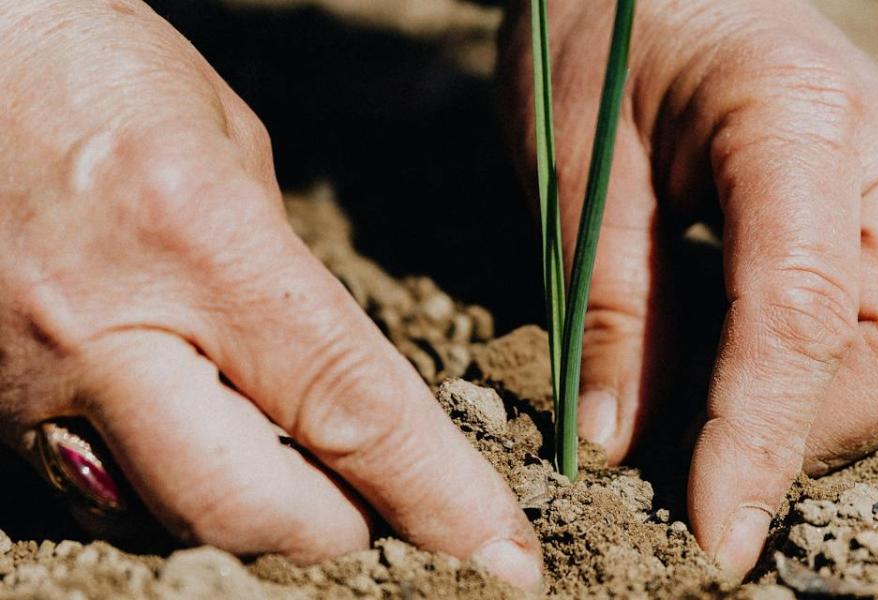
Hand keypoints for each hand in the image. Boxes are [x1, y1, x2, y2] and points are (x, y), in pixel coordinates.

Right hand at [0, 1, 540, 589]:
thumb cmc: (88, 65)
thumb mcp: (228, 144)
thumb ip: (282, 271)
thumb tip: (326, 369)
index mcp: (197, 241)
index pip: (348, 406)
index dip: (437, 494)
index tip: (502, 551)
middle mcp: (102, 331)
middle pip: (247, 508)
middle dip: (336, 528)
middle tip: (377, 506)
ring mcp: (22, 383)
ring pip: (163, 518)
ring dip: (250, 512)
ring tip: (290, 467)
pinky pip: (93, 492)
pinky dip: (165, 487)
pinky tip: (196, 437)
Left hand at [500, 0, 877, 577]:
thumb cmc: (597, 31)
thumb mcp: (576, 163)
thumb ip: (612, 305)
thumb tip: (624, 447)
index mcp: (797, 115)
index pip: (807, 311)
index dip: (765, 439)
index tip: (718, 534)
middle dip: (820, 432)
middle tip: (707, 458)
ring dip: (838, 413)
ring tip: (724, 409)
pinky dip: (845, 377)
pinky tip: (758, 365)